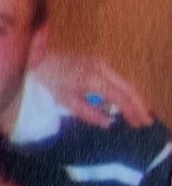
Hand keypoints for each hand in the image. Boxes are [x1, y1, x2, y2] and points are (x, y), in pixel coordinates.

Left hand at [34, 52, 152, 127]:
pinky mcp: (98, 61)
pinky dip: (124, 91)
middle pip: (128, 87)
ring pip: (125, 82)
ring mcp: (101, 62)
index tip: (140, 124)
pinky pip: (117, 78)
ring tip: (139, 114)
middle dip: (139, 105)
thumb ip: (89, 114)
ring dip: (134, 98)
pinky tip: (126, 101)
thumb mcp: (66, 102)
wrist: (39, 60)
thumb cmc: (49, 82)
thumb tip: (109, 123)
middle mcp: (101, 68)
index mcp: (93, 79)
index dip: (132, 112)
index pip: (120, 97)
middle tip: (146, 121)